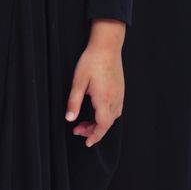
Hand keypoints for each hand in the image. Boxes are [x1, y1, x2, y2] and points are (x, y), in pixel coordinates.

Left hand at [65, 27, 124, 147]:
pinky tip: (97, 111)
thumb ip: (74, 102)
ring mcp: (120, 95)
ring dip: (100, 123)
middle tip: (78, 130)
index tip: (87, 142)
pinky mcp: (121, 90)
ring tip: (85, 123)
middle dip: (93, 131)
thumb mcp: (78, 81)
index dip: (94, 136)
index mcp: (104, 99)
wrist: (107, 46)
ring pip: (112, 117)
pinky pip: (116, 109)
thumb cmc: (91, 61)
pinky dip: (106, 115)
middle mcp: (115, 99)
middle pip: (107, 123)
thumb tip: (69, 119)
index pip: (102, 125)